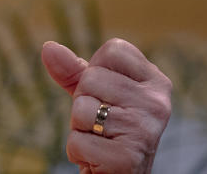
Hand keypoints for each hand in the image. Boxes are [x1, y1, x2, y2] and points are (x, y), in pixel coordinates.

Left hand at [42, 39, 171, 173]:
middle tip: (101, 121)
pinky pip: (78, 141)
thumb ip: (72, 69)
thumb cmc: (106, 127)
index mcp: (156, 82)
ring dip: (80, 127)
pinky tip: (97, 157)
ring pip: (82, 108)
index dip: (96, 69)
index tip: (106, 93)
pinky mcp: (128, 158)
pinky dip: (78, 151)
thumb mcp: (92, 92)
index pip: (114, 49)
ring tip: (99, 138)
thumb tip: (48, 47)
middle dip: (84, 100)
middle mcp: (157, 103)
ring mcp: (145, 130)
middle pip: (92, 78)